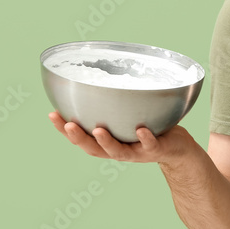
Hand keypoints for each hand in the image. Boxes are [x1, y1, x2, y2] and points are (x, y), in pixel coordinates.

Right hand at [48, 111, 197, 166]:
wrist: (177, 148)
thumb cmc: (148, 128)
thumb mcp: (126, 117)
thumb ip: (112, 104)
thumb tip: (94, 76)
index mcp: (107, 142)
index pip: (80, 137)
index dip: (64, 129)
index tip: (51, 114)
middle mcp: (118, 150)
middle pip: (93, 149)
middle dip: (78, 138)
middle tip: (68, 125)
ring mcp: (137, 152)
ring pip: (118, 152)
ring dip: (107, 142)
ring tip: (97, 130)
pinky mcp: (157, 149)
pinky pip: (150, 145)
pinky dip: (145, 138)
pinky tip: (141, 130)